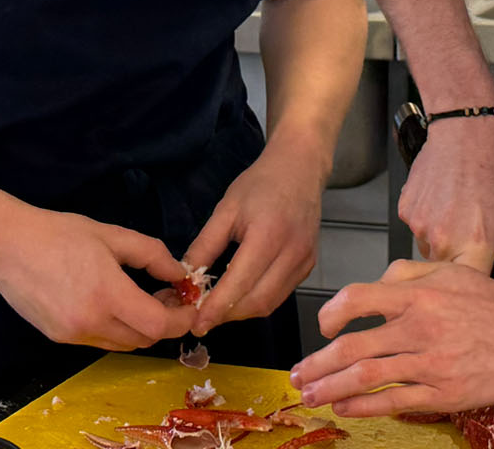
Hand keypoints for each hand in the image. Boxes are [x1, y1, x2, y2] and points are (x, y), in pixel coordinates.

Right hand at [0, 207, 196, 350]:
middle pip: (144, 340)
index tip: (189, 304)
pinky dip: (116, 329)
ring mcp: (72, 335)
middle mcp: (89, 323)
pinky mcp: (59, 338)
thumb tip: (179, 273)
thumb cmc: (60, 234)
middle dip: (164, 323)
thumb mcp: (112, 235)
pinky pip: (100, 341)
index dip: (181, 319)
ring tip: (141, 299)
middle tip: (168, 296)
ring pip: (123, 344)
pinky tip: (113, 304)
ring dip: (140, 328)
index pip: (157, 326)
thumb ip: (151, 254)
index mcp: (106, 295)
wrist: (7, 247)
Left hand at [183, 133, 330, 336]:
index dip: (217, 307)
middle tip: (202, 319)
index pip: (239, 283)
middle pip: (258, 301)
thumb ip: (205, 246)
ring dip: (242, 312)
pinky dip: (258, 301)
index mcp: (268, 234)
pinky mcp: (309, 266)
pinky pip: (281, 294)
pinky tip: (240, 295)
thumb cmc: (260, 184)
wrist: (300, 168)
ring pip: (271, 303)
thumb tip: (184, 280)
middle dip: (227, 315)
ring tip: (217, 309)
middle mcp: (292, 252)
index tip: (196, 324)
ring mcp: (304, 261)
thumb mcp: (226, 209)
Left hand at [290, 260, 493, 415]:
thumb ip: (407, 274)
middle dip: (317, 363)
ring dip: (330, 388)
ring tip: (311, 394)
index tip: (321, 328)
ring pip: (366, 377)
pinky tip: (345, 407)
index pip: (357, 299)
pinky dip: (362, 406)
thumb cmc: (493, 301)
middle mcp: (420, 326)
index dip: (330, 315)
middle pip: (352, 347)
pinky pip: (393, 401)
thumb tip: (373, 286)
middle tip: (298, 373)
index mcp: (418, 294)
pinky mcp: (443, 392)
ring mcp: (431, 362)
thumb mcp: (449, 271)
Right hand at [398, 116, 493, 270]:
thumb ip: (486, 250)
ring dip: (437, 236)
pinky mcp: (405, 209)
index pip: (467, 287)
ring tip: (454, 206)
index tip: (472, 279)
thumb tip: (474, 268)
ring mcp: (419, 225)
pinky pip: (415, 226)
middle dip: (452, 258)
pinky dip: (425, 216)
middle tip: (464, 231)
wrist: (465, 129)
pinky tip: (439, 195)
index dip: (469, 285)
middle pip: (441, 270)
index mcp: (475, 245)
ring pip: (426, 247)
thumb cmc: (493, 166)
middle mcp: (443, 240)